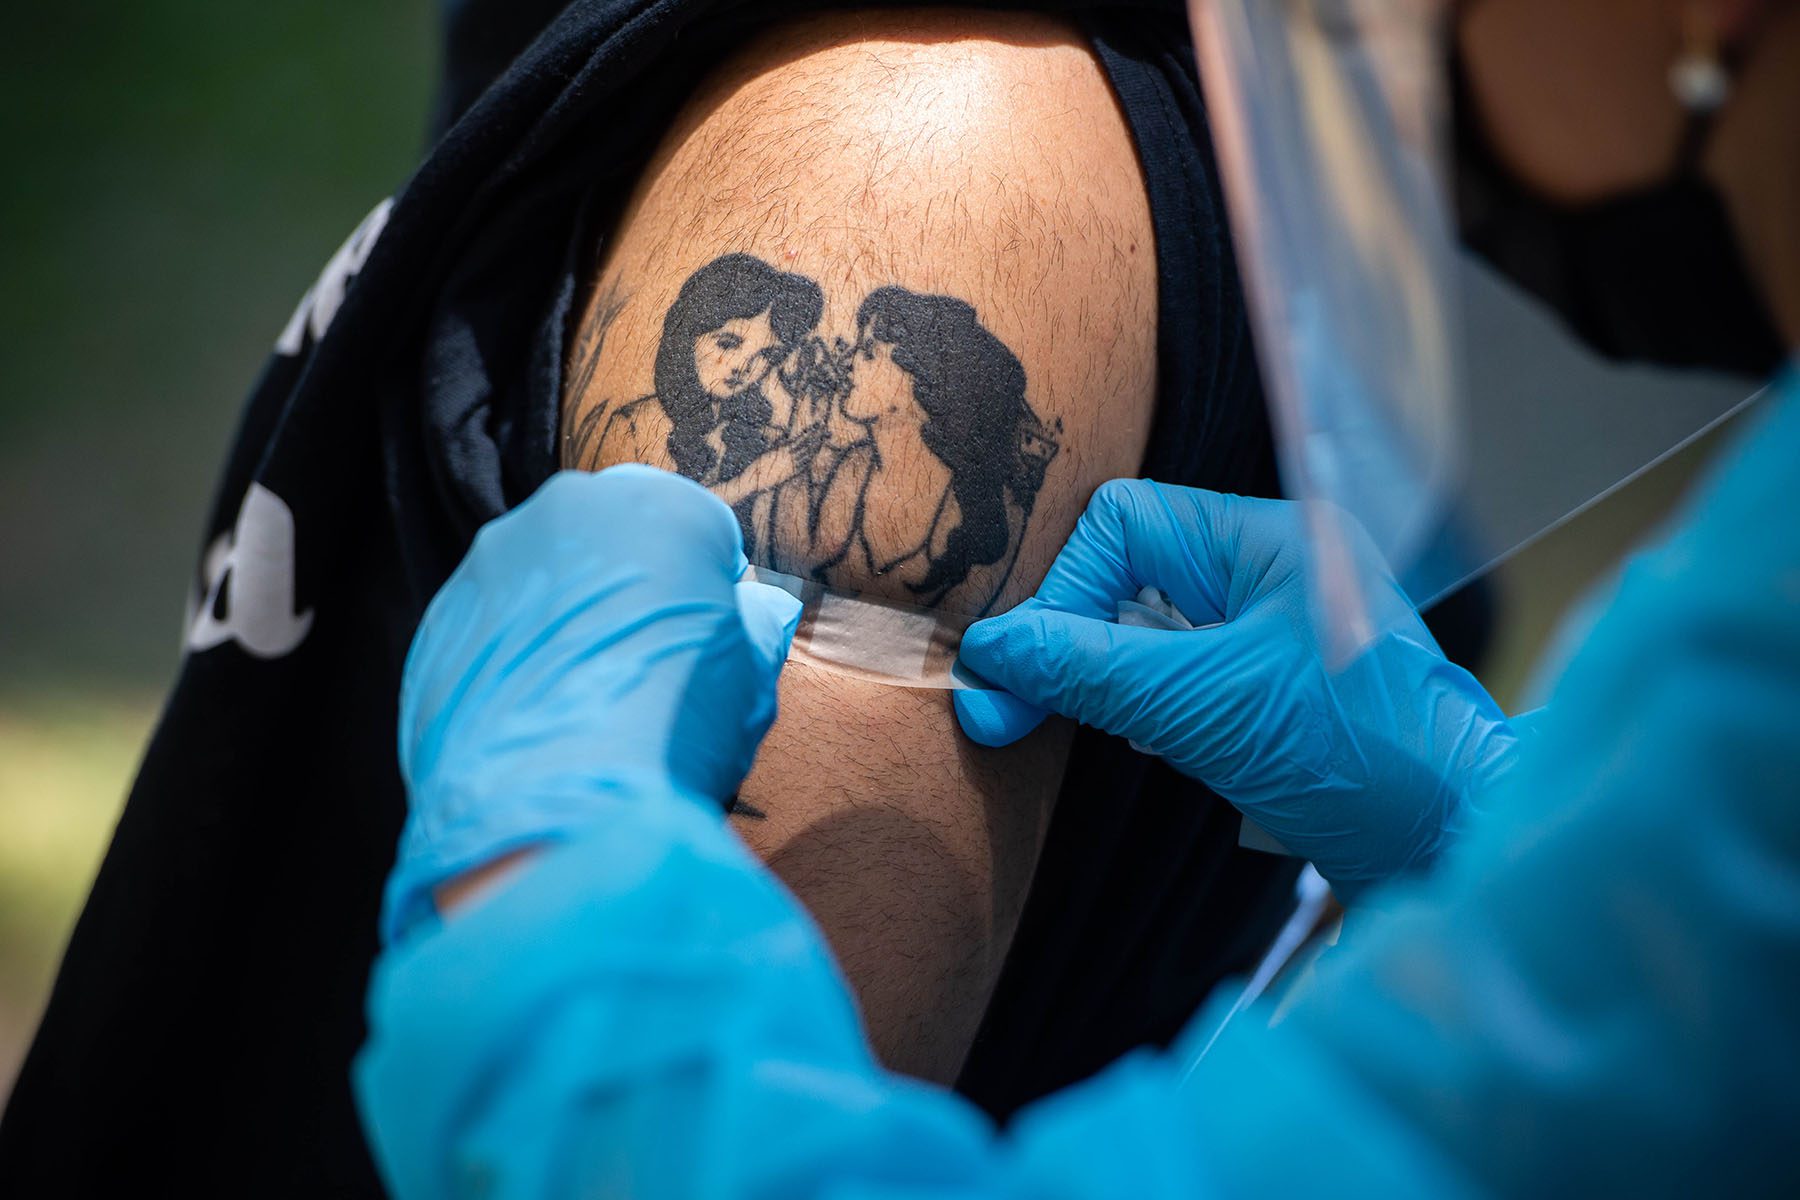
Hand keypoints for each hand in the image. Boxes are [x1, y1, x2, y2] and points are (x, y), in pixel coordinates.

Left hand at [383, 466, 802, 940]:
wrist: (555, 813)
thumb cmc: (674, 732)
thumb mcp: (751, 677)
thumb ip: (758, 621)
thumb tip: (755, 607)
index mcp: (662, 506)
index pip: (702, 528)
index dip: (712, 582)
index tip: (710, 634)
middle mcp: (571, 509)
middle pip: (617, 533)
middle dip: (636, 582)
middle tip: (649, 661)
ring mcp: (495, 560)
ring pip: (548, 572)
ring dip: (572, 615)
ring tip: (586, 694)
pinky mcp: (441, 615)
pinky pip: (494, 620)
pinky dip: (516, 653)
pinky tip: (537, 715)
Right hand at [955, 480, 1515, 896]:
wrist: (1451, 849)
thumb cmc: (1357, 759)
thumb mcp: (1204, 707)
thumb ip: (1088, 670)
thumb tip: (988, 652)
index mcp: (1269, 537)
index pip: (1123, 527)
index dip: (1061, 592)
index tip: (1015, 674)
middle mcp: (1271, 569)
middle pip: (1128, 574)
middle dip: (1075, 639)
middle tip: (1015, 708)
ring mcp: (1273, 632)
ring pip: (1146, 631)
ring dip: (1107, 680)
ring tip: (1094, 728)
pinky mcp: (1271, 693)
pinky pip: (1177, 678)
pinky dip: (1145, 710)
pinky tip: (1146, 747)